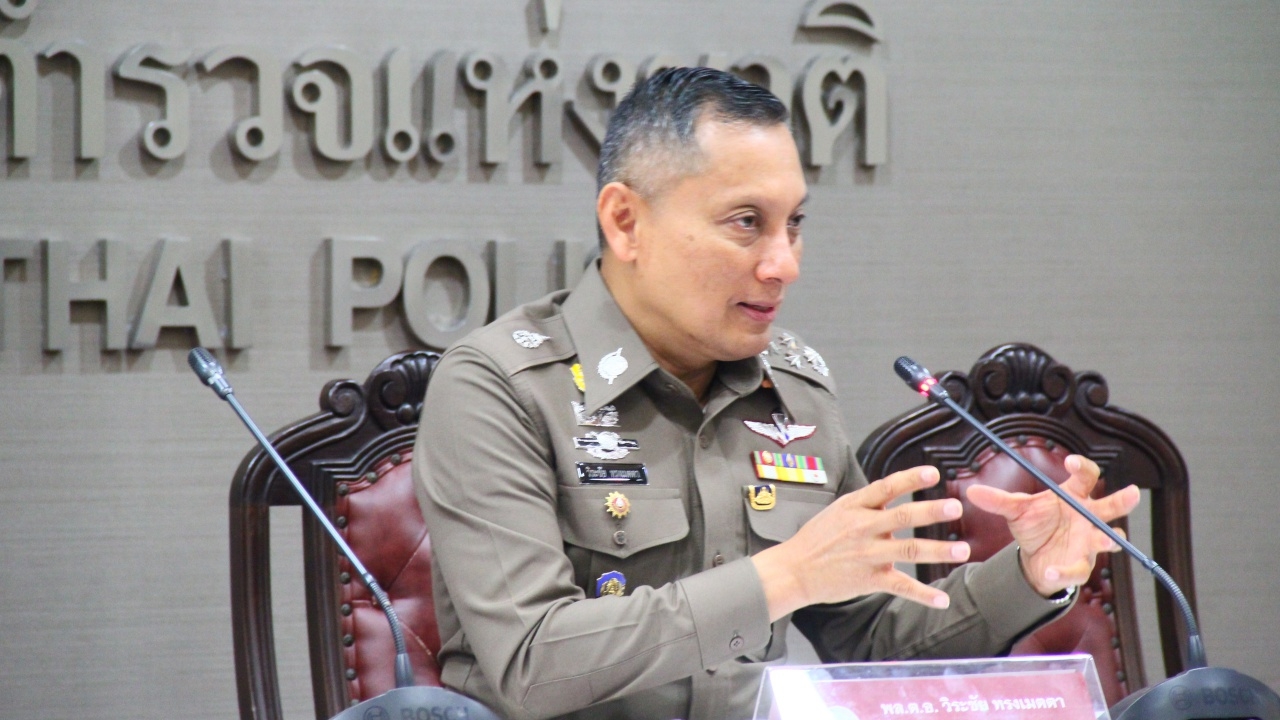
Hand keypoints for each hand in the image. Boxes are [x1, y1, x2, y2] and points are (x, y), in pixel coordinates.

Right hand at [752, 465, 971, 620]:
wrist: (794, 570)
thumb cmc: (816, 539)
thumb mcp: (838, 510)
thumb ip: (867, 502)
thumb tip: (895, 489)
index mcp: (854, 506)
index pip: (886, 487)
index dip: (910, 479)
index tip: (934, 473)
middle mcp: (863, 528)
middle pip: (902, 517)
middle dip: (930, 512)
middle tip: (955, 507)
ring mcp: (867, 554)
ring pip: (908, 550)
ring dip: (937, 550)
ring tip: (962, 550)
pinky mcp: (869, 579)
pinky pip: (900, 586)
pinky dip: (923, 595)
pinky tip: (942, 600)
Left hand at [966, 454, 1140, 596]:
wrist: (1034, 557)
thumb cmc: (1035, 525)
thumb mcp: (1015, 511)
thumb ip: (998, 501)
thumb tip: (972, 492)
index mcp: (1074, 496)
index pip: (1085, 476)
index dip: (1082, 467)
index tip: (1070, 461)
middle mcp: (1088, 517)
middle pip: (1111, 506)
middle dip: (1122, 500)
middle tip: (1131, 493)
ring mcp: (1089, 542)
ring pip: (1108, 539)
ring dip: (1108, 539)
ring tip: (1103, 539)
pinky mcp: (1080, 566)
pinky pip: (1077, 569)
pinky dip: (1065, 571)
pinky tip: (1052, 570)